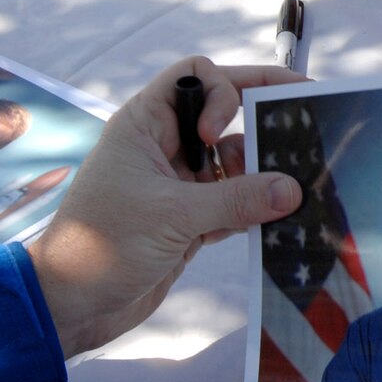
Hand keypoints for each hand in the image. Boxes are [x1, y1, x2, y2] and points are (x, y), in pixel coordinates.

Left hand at [23, 58, 302, 357]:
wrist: (71, 306)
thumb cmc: (105, 245)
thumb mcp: (174, 216)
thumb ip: (237, 199)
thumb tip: (295, 188)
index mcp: (146, 124)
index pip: (196, 75)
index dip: (221, 92)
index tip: (219, 136)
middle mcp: (165, 145)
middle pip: (225, 113)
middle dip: (262, 120)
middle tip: (310, 123)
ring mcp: (179, 183)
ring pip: (235, 162)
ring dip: (263, 172)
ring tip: (300, 186)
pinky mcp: (189, 220)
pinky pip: (234, 201)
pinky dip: (255, 207)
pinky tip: (282, 218)